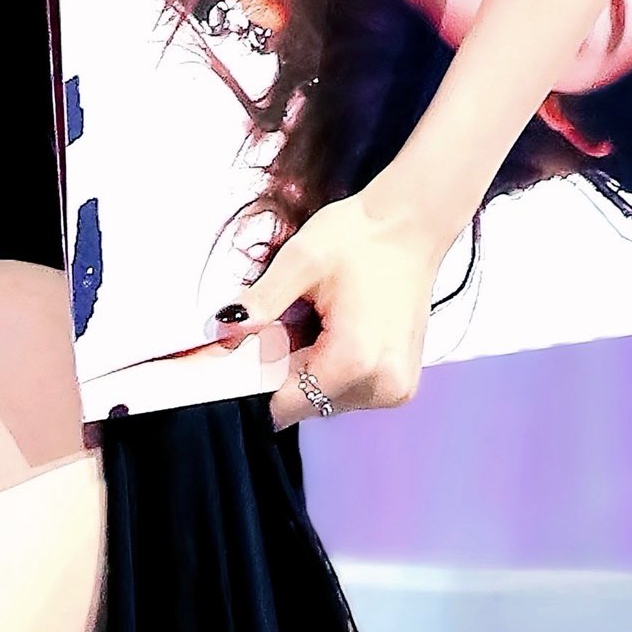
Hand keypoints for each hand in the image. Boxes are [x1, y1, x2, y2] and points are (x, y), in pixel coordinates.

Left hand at [233, 176, 459, 428]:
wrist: (409, 227)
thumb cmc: (363, 237)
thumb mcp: (300, 260)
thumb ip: (259, 302)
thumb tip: (222, 331)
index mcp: (355, 359)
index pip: (284, 405)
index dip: (259, 376)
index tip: (256, 343)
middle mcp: (382, 384)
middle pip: (306, 403)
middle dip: (289, 366)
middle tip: (299, 317)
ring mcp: (396, 388)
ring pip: (326, 399)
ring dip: (312, 367)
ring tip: (324, 320)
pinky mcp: (401, 384)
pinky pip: (349, 392)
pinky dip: (334, 367)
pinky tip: (341, 330)